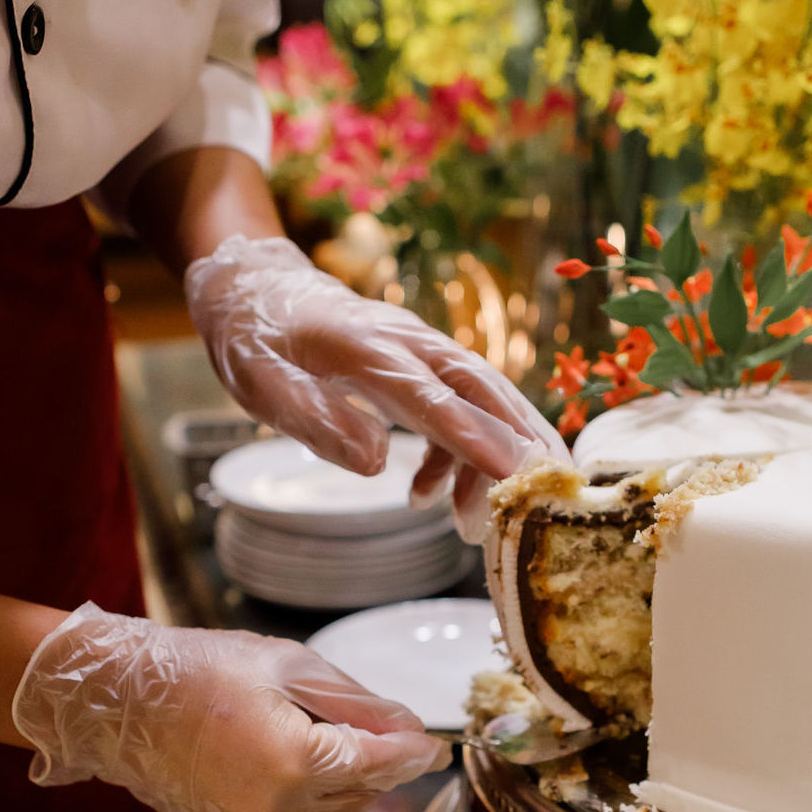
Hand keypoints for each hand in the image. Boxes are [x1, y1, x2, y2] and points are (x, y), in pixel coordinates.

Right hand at [12, 607, 451, 811]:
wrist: (117, 702)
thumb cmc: (199, 669)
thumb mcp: (288, 666)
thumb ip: (356, 703)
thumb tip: (407, 727)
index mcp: (296, 762)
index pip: (381, 765)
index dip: (414, 753)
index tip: (438, 746)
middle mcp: (280, 809)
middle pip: (361, 792)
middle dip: (379, 762)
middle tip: (388, 727)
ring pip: (330, 808)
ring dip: (344, 776)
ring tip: (328, 729)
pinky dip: (307, 788)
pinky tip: (291, 750)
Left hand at [184, 236, 568, 534]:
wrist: (257, 288)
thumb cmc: (256, 340)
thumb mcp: (261, 384)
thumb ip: (315, 420)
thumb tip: (375, 461)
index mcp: (365, 346)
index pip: (433, 395)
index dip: (476, 435)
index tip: (516, 473)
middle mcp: (406, 343)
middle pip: (482, 389)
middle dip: (524, 439)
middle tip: (555, 490)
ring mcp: (418, 350)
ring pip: (480, 399)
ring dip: (493, 458)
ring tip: (472, 524)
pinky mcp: (419, 365)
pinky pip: (457, 409)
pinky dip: (459, 454)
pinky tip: (431, 497)